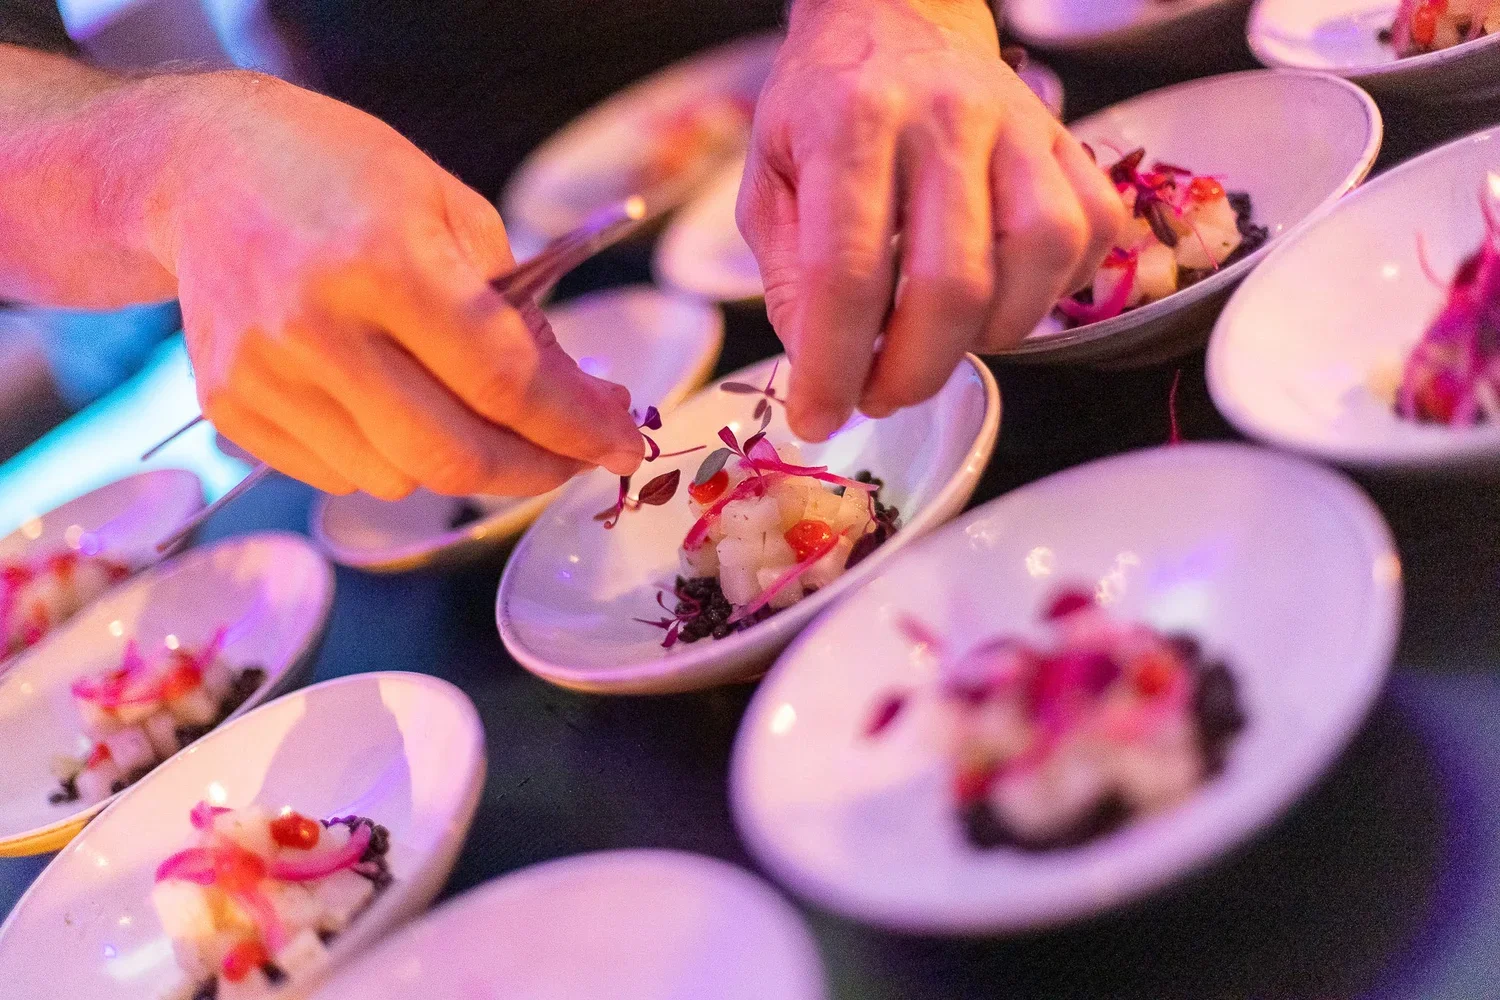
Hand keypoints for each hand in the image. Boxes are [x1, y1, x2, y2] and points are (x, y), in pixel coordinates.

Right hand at [152, 73, 642, 498]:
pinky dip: (387, 457)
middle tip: (570, 454)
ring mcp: (263, 377)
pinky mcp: (230, 409)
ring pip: (399, 481)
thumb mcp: (453, 209)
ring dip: (455, 461)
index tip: (625, 446)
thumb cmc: (347, 178)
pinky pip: (342, 476)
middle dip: (533, 469)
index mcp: (384, 263)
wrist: (206, 169)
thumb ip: (516, 312)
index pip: (505, 382)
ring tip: (461, 400)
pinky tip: (389, 398)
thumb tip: (574, 405)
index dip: (577, 427)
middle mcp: (314, 328)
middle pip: (453, 458)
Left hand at [738, 0, 1124, 439]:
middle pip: (951, 282)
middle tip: (878, 395)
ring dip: (988, 336)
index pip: (847, 271)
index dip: (833, 365)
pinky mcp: (1068, 140)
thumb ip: (786, 276)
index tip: (817, 418)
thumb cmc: (824, 107)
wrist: (895, 17)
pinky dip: (1053, 292)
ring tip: (939, 343)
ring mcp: (1020, 125)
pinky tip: (1000, 300)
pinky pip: (1093, 234)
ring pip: (1037, 260)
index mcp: (851, 122)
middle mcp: (944, 117)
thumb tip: (821, 366)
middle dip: (912, 371)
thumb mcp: (767, 181)